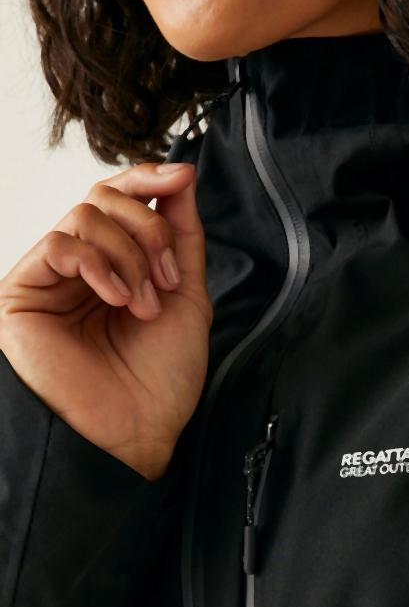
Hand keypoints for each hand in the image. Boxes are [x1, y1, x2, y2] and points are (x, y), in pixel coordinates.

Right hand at [0, 162, 211, 479]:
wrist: (135, 431)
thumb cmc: (159, 378)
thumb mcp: (186, 296)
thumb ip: (182, 236)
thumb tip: (182, 177)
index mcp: (118, 265)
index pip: (123, 199)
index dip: (150, 179)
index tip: (184, 175)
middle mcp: (83, 267)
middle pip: (106, 197)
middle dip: (151, 228)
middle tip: (168, 277)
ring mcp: (51, 278)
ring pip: (87, 214)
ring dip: (132, 255)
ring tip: (145, 304)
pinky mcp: (23, 292)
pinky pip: (62, 243)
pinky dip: (101, 263)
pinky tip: (118, 298)